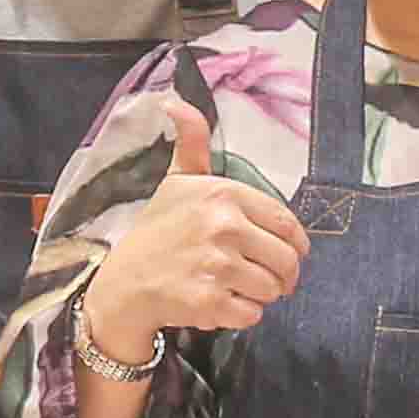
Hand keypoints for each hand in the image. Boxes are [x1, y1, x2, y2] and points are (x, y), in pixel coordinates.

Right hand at [86, 105, 306, 356]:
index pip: (287, 224)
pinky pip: (252, 314)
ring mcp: (216, 264)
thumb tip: (176, 102)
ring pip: (272, 289)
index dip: (295, 244)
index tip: (287, 253)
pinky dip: (242, 315)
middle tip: (269, 280)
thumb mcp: (177, 180)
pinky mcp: (209, 301)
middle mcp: (223, 225)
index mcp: (223, 193)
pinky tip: (221, 303)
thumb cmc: (158, 231)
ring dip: (261, 295)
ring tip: (238, 287)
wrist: (123, 284)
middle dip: (283, 275)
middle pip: (287, 260)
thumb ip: (191, 142)